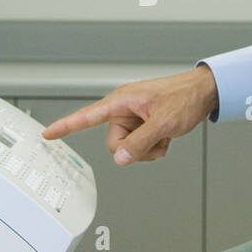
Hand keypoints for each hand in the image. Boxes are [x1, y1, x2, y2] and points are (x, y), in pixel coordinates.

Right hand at [40, 65, 218, 163]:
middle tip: (155, 136)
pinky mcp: (143, 125)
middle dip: (134, 147)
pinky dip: (154, 145)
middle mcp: (124, 109)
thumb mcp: (162, 123)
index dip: (65, 126)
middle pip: (114, 143)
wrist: (204, 92)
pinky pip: (140, 146)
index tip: (47, 134)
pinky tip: (166, 135)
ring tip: (164, 134)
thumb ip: (139, 143)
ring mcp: (134, 118)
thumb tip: (119, 159)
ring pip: (128, 147)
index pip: (86, 116)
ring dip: (147, 147)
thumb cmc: (184, 97)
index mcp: (121, 101)